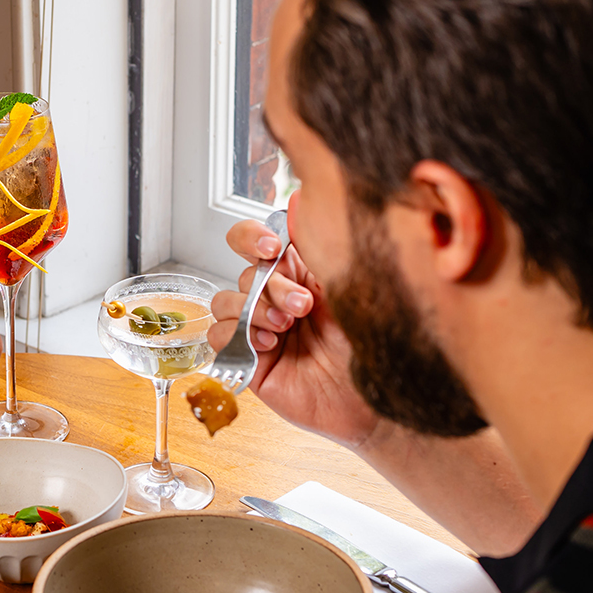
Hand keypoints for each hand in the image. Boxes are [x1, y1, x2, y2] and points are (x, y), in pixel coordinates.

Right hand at [208, 218, 380, 449]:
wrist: (374, 394)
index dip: (253, 237)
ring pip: (224, 301)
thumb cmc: (371, 341)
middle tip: (302, 307)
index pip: (256, 241)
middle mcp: (274, 298)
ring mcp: (258, 329)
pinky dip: (237, 334)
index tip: (272, 247)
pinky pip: (218, 336)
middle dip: (271, 286)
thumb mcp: (347, 284)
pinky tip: (270, 346)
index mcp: (297, 274)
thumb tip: (296, 198)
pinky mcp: (247, 359)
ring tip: (286, 329)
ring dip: (253, 310)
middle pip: (243, 271)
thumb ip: (316, 245)